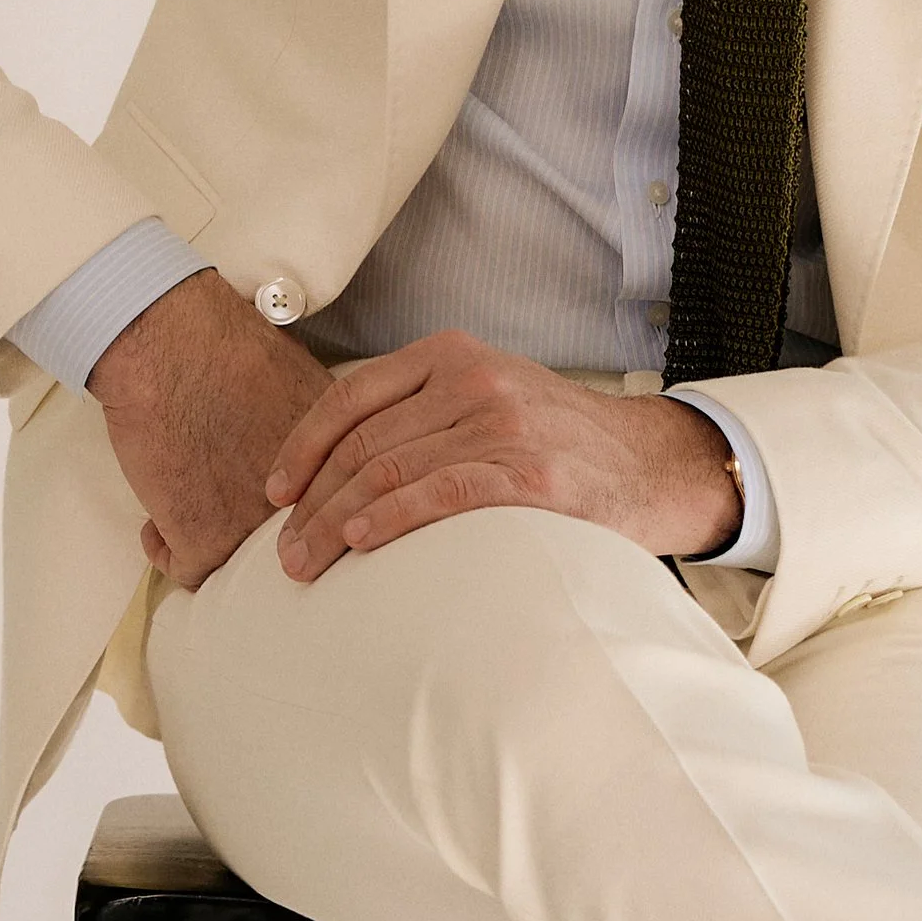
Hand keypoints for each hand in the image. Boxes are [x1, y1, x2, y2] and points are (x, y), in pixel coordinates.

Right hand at [88, 268, 330, 589]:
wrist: (171, 348)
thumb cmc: (224, 348)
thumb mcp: (301, 384)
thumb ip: (315, 433)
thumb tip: (312, 457)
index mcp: (336, 465)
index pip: (333, 514)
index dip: (296, 511)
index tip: (268, 503)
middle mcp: (308, 503)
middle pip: (293, 546)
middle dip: (256, 533)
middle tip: (221, 511)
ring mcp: (258, 527)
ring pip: (242, 565)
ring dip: (211, 543)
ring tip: (185, 511)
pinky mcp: (207, 542)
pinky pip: (188, 572)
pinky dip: (164, 549)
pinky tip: (155, 524)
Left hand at [263, 330, 743, 580]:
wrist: (648, 465)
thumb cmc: (555, 444)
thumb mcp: (488, 398)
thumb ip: (422, 412)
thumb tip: (333, 465)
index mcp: (451, 355)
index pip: (351, 397)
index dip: (301, 447)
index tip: (273, 492)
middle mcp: (472, 380)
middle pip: (362, 444)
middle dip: (310, 502)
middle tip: (282, 552)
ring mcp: (502, 424)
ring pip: (388, 473)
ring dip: (334, 524)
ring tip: (305, 564)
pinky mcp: (528, 475)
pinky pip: (438, 495)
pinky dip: (389, 521)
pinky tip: (359, 544)